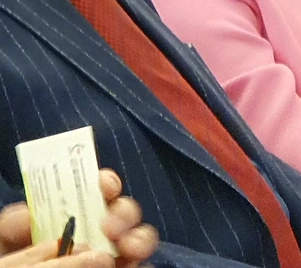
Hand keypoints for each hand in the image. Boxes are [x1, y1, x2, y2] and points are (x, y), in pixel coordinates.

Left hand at [0, 170, 157, 266]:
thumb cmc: (17, 265)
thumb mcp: (5, 244)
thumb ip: (12, 227)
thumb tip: (29, 216)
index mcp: (69, 216)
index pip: (95, 189)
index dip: (106, 183)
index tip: (107, 188)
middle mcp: (96, 233)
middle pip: (123, 211)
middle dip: (125, 213)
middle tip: (111, 228)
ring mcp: (112, 255)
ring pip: (140, 237)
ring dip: (140, 238)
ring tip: (129, 249)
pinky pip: (144, 264)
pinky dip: (144, 262)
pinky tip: (132, 264)